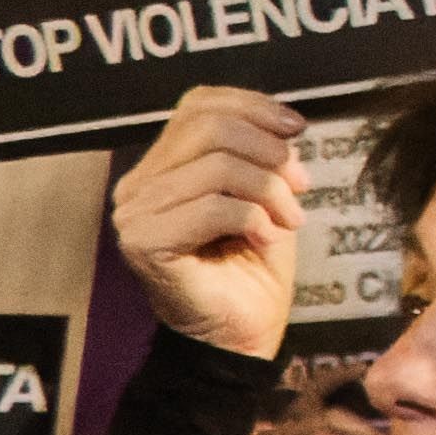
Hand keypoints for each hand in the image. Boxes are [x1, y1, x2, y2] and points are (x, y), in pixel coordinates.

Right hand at [111, 87, 310, 361]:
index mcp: (163, 164)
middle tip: (300, 185)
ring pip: (218, 167)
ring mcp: (135, 214)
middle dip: (270, 152)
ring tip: (289, 219)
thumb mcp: (265, 192)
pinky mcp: (144, 243)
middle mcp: (138, 184)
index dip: (254, 106)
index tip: (296, 128)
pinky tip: (264, 237)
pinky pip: (214, 207)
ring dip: (270, 191)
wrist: (243, 330)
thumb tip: (284, 124)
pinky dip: (254, 218)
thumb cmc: (254, 263)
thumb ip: (262, 152)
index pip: (200, 104)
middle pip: (210, 128)